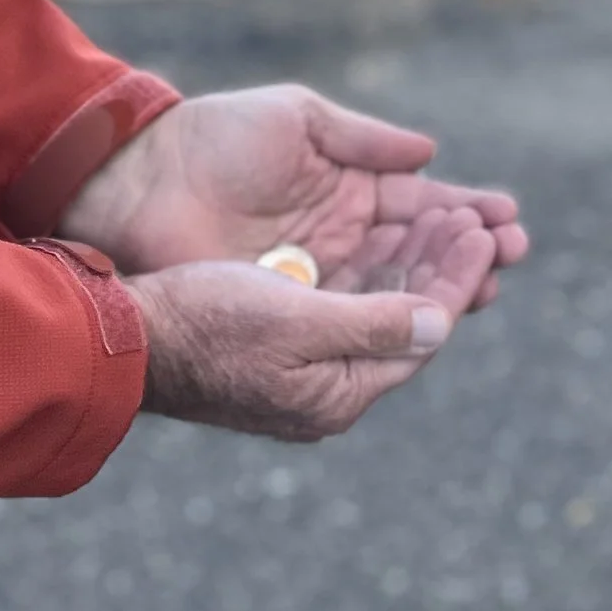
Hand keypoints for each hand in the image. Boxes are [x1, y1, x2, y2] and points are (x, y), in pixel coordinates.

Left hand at [61, 83, 528, 307]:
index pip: (420, 206)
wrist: (140, 185)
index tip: (508, 217)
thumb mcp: (295, 119)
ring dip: (445, 284)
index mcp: (346, 189)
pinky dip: (396, 315)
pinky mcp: (290, 309)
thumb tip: (428, 153)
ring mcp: (317, 278)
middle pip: (421, 253)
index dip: (465, 213)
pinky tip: (433, 310)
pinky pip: (354, 316)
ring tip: (490, 277)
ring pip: (397, 289)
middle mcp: (340, 238)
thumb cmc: (214, 140)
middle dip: (470, 252)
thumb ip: (362, 139)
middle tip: (514, 252)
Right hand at [129, 241, 464, 441]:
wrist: (127, 335)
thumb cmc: (206, 323)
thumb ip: (372, 323)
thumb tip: (443, 324)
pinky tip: (388, 237)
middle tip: (478, 219)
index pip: (421, 334)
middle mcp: (328, 389)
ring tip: (445, 217)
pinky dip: (374, 270)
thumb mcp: (294, 320)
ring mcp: (303, 369)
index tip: (485, 233)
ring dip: (412, 264)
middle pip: (406, 323)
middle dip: (444, 269)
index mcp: (338, 393)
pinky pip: (345, 305)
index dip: (458, 280)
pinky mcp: (280, 343)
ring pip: (378, 310)